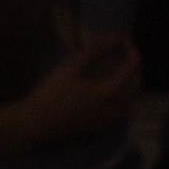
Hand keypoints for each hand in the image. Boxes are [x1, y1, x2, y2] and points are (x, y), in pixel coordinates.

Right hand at [13, 36, 140, 146]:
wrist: (33, 126)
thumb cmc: (49, 96)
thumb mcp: (69, 68)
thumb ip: (94, 52)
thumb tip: (113, 38)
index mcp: (108, 92)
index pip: (131, 67)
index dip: (130, 51)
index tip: (123, 41)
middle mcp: (114, 109)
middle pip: (135, 85)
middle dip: (132, 68)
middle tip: (121, 56)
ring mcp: (107, 122)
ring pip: (130, 101)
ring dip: (128, 86)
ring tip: (117, 75)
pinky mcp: (99, 130)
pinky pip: (120, 114)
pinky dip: (121, 101)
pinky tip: (108, 96)